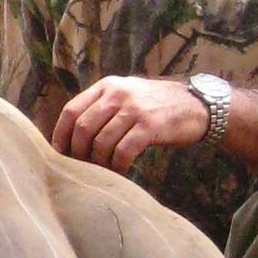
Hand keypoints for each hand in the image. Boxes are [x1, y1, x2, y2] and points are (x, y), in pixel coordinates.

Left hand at [52, 76, 212, 174]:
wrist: (198, 106)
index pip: (71, 110)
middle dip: (78, 152)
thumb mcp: (127, 96)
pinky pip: (123, 151)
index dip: (60, 134)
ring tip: (103, 170)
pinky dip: (117, 166)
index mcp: (107, 86)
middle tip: (81, 167)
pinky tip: (121, 170)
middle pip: (83, 128)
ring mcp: (134, 109)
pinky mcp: (150, 126)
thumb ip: (102, 108)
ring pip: (101, 142)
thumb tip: (72, 137)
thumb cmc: (158, 106)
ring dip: (98, 162)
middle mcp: (118, 94)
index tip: (59, 153)